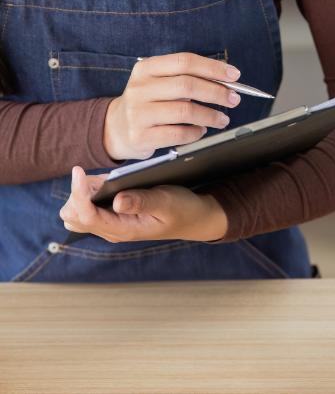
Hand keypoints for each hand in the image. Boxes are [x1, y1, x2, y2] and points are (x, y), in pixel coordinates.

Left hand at [60, 167, 227, 242]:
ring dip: (82, 194)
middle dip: (78, 194)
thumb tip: (116, 201)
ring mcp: (111, 225)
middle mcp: (113, 230)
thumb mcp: (167, 202)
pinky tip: (108, 184)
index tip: (79, 170)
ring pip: (75, 214)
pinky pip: (87, 208)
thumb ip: (142, 201)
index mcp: (124, 229)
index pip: (86, 215)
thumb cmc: (182, 209)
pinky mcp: (113, 218)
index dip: (78, 193)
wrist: (194, 219)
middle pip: (73, 216)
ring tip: (105, 181)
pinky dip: (90, 194)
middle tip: (100, 178)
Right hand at [104, 53, 242, 160]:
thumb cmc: (149, 104)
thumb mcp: (159, 83)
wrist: (116, 129)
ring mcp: (138, 113)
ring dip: (210, 116)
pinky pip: (178, 134)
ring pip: (185, 111)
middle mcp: (140, 88)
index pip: (184, 62)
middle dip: (216, 92)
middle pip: (187, 86)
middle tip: (234, 99)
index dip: (212, 68)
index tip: (234, 75)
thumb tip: (227, 83)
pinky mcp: (141, 136)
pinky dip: (196, 133)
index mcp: (146, 69)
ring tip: (223, 119)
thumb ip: (187, 79)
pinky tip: (202, 131)